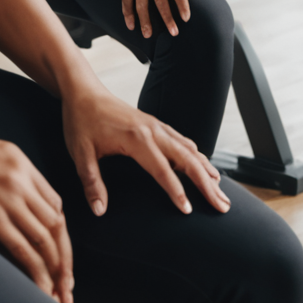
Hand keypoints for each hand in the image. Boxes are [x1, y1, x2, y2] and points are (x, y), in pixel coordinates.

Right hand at [0, 131, 74, 302]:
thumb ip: (14, 174)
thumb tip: (26, 200)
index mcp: (24, 165)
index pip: (55, 204)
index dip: (61, 233)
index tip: (60, 254)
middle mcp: (22, 181)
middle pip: (56, 224)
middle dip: (65, 256)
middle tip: (68, 283)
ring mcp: (9, 199)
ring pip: (44, 239)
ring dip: (55, 269)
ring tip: (58, 292)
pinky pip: (22, 248)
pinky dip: (35, 270)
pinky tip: (40, 287)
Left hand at [62, 84, 230, 219]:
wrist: (83, 91)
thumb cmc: (80, 121)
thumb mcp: (80, 153)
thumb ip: (92, 183)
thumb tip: (100, 211)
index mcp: (136, 138)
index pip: (162, 170)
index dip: (176, 191)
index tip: (188, 211)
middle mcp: (153, 130)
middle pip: (187, 159)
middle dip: (206, 184)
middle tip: (222, 205)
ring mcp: (157, 126)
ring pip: (189, 149)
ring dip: (207, 170)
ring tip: (221, 191)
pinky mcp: (155, 125)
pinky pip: (182, 141)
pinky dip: (197, 156)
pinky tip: (204, 167)